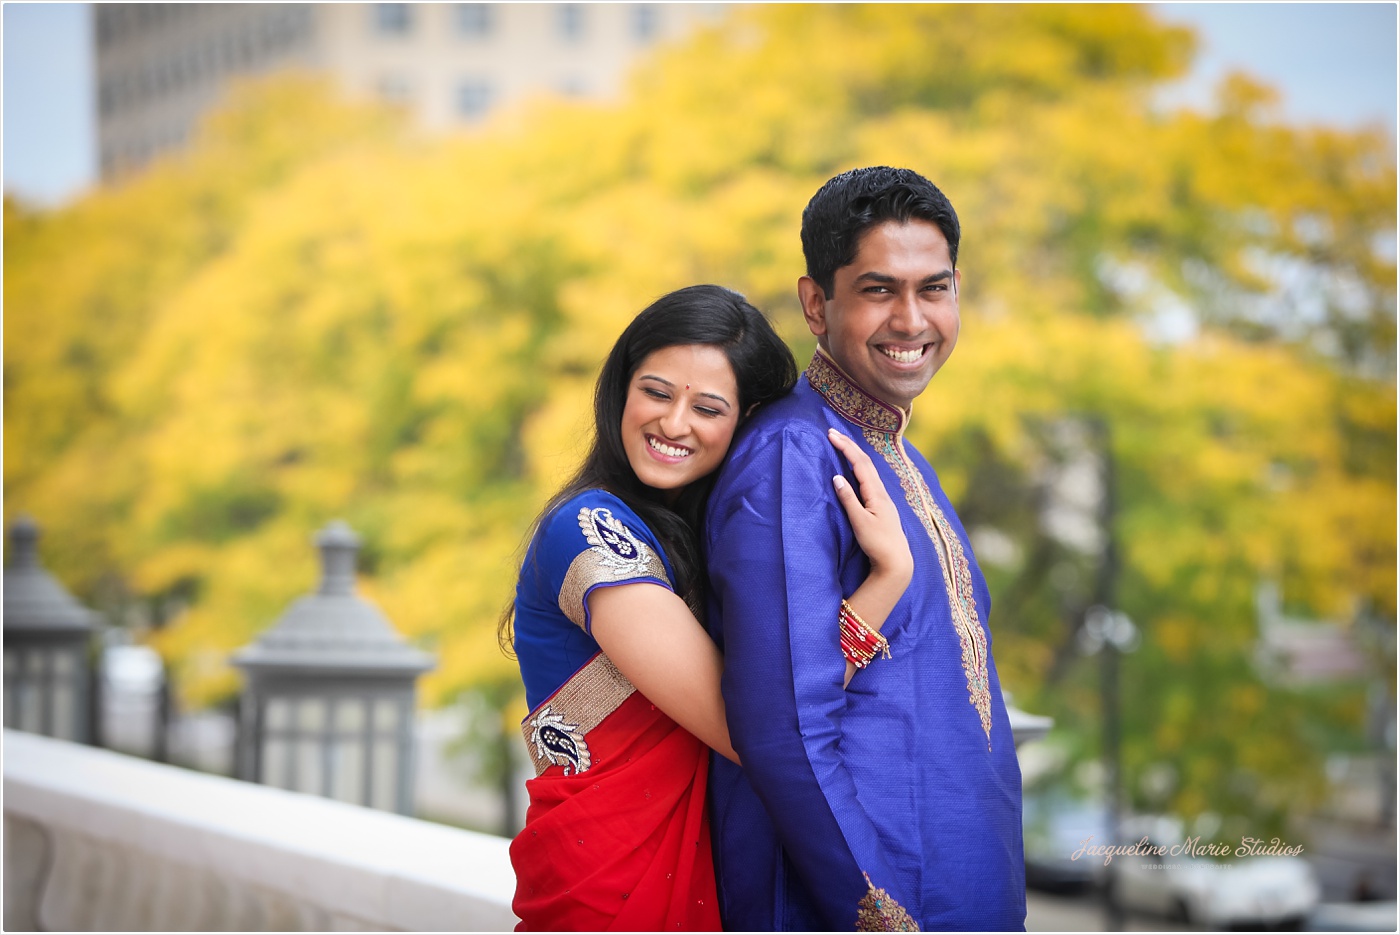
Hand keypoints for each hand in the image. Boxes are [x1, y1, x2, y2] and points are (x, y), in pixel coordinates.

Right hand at [828, 428, 913, 589]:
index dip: (845, 447)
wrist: (896, 562)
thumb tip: (836, 477)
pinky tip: (856, 469)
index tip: (831, 435)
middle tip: (833, 433)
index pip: (859, 464)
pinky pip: (869, 479)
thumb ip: (848, 499)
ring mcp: (883, 499)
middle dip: (849, 446)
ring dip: (855, 455)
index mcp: (876, 494)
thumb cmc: (877, 544)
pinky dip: (860, 467)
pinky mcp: (882, 506)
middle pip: (865, 462)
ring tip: (842, 444)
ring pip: (869, 470)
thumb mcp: (859, 522)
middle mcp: (882, 493)